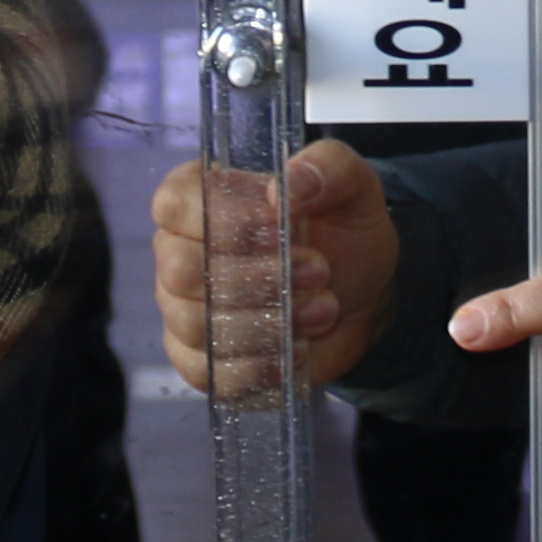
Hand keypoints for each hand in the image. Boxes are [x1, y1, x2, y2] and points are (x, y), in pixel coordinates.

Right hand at [150, 138, 399, 398]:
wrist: (365, 296)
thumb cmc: (342, 231)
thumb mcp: (352, 187)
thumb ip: (327, 168)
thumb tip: (290, 183)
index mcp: (201, 198)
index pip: (175, 204)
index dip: (226, 220)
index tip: (281, 227)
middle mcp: (178, 253)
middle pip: (181, 270)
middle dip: (257, 276)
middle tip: (317, 271)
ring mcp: (184, 311)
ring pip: (197, 325)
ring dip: (268, 321)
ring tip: (324, 309)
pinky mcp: (202, 362)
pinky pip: (211, 373)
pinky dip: (261, 366)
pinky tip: (299, 348)